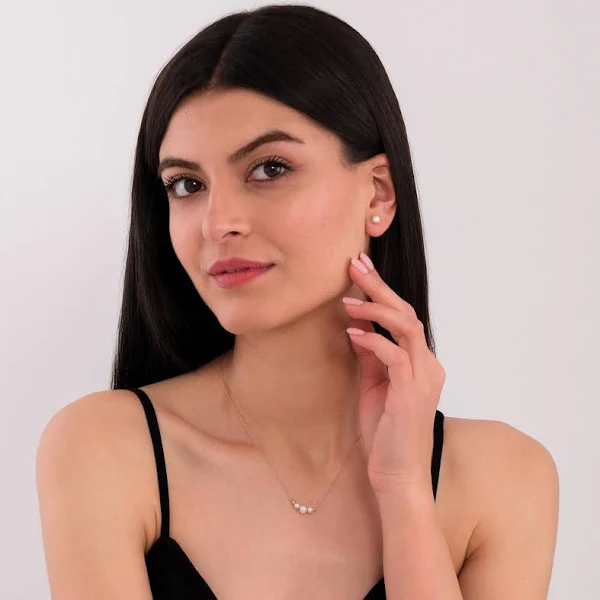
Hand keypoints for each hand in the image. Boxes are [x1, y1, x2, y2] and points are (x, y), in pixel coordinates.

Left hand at [343, 252, 445, 494]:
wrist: (396, 475)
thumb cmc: (385, 432)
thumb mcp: (374, 385)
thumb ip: (371, 356)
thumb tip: (357, 326)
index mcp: (421, 363)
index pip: (404, 318)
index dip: (382, 292)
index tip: (358, 270)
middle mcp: (428, 365)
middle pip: (407, 313)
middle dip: (380, 287)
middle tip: (355, 265)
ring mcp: (423, 378)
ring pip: (407, 327)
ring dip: (376, 309)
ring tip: (348, 299)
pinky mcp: (412, 392)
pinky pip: (394, 355)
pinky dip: (372, 340)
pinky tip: (351, 333)